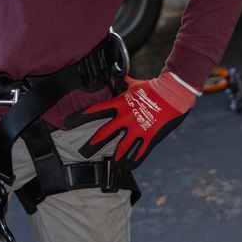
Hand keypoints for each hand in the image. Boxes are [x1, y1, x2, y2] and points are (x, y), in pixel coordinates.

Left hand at [66, 71, 199, 169]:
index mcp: (120, 105)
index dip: (80, 116)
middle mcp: (126, 118)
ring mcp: (138, 129)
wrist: (174, 93)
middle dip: (92, 145)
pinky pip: (140, 152)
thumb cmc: (154, 87)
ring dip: (115, 160)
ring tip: (110, 167)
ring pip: (121, 149)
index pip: (96, 111)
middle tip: (83, 152)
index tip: (67, 121)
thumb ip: (122, 81)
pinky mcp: (150, 136)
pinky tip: (129, 168)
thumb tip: (115, 73)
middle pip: (104, 134)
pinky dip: (134, 161)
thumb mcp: (135, 84)